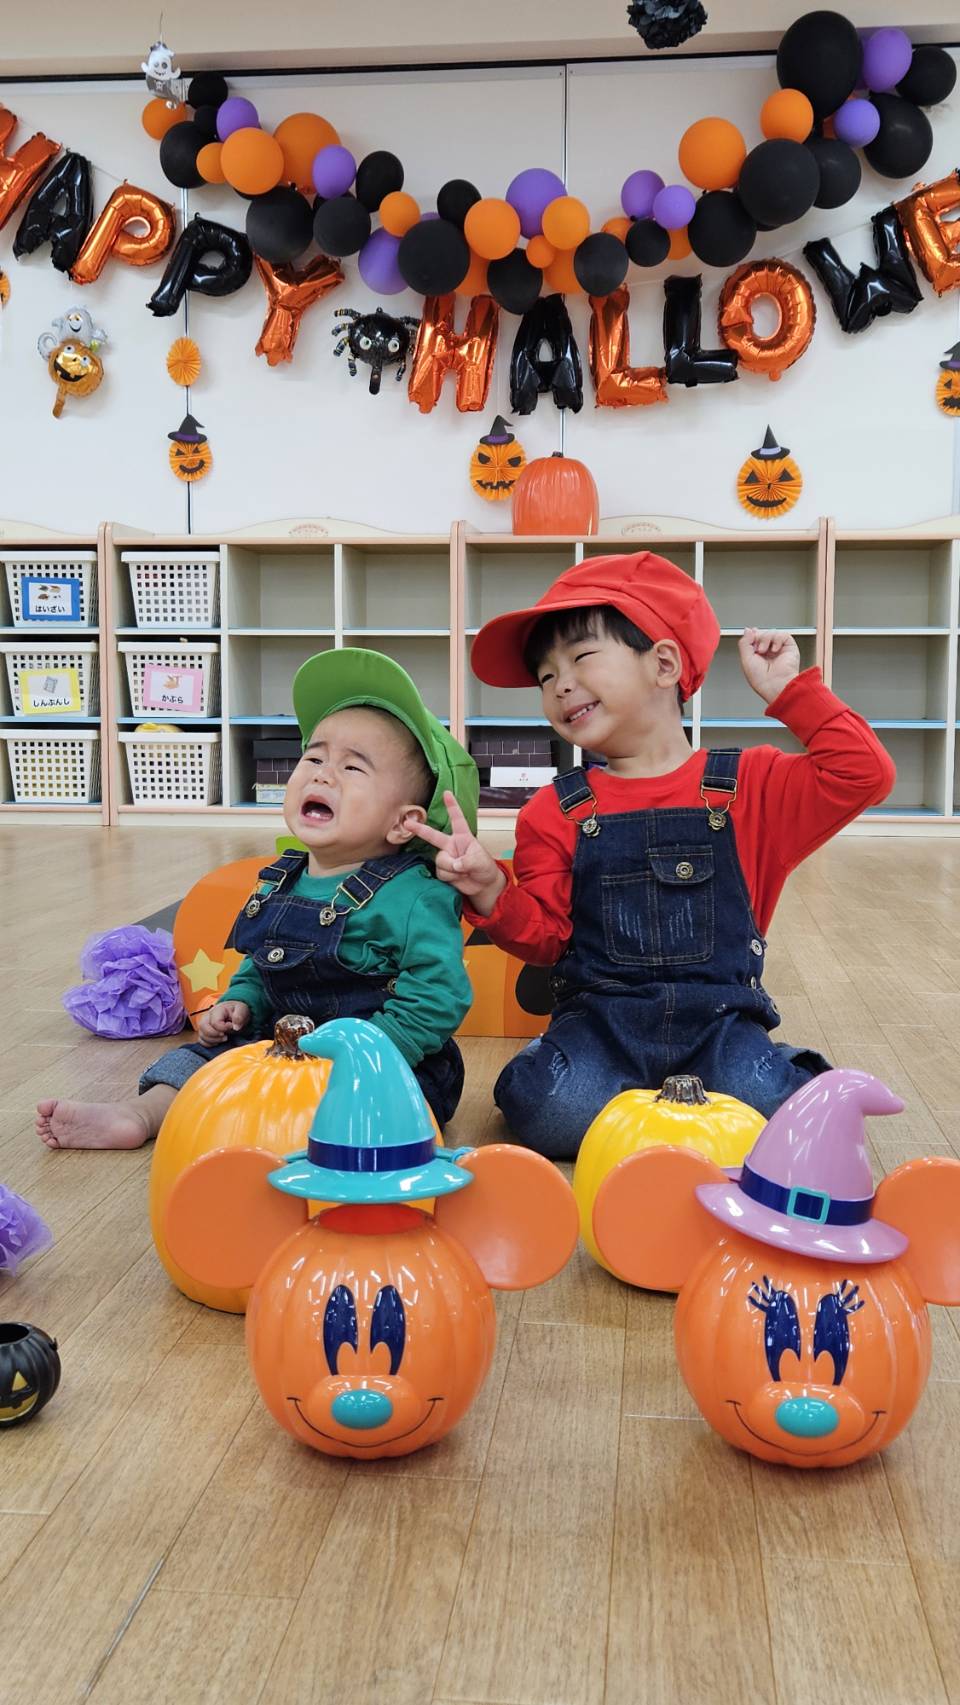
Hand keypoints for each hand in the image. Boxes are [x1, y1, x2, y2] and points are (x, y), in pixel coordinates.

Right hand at [196, 1000, 250, 1044]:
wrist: (234, 1013)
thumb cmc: (237, 1011)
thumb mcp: (242, 1010)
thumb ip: (239, 1017)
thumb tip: (235, 1027)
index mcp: (217, 1010)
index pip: (214, 1022)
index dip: (224, 1028)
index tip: (232, 1027)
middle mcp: (207, 1016)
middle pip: (203, 1026)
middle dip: (215, 1035)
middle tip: (226, 1036)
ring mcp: (205, 1024)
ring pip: (201, 1035)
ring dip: (213, 1040)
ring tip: (224, 1039)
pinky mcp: (204, 1032)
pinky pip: (201, 1040)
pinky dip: (209, 1044)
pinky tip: (218, 1042)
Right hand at [411, 791, 506, 914]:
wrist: (482, 886)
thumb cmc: (485, 868)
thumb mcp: (481, 861)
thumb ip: (467, 861)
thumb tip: (455, 865)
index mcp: (463, 837)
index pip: (457, 819)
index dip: (452, 806)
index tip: (447, 793)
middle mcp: (451, 845)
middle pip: (432, 836)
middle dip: (419, 829)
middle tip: (408, 823)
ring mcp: (446, 858)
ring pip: (440, 860)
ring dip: (452, 868)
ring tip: (463, 872)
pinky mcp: (443, 871)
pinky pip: (441, 872)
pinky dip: (450, 877)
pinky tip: (458, 877)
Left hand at [738, 628, 801, 704]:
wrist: (775, 685)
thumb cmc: (761, 679)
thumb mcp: (745, 659)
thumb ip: (744, 643)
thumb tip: (748, 630)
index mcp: (758, 656)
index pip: (755, 638)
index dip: (753, 634)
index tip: (750, 634)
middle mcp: (769, 652)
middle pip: (762, 633)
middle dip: (758, 637)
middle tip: (757, 648)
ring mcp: (779, 649)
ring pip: (772, 632)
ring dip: (765, 639)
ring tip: (764, 651)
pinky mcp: (790, 647)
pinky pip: (783, 634)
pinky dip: (777, 639)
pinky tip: (775, 649)